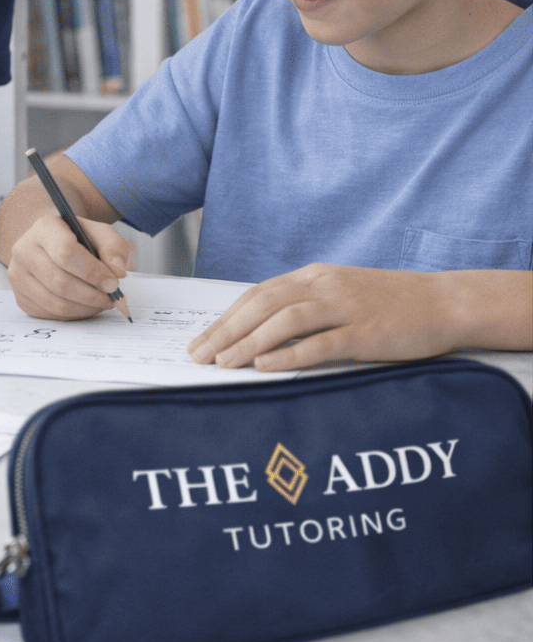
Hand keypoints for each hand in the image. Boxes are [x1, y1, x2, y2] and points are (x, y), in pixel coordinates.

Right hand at [6, 215, 133, 319]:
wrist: (50, 244)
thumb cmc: (76, 238)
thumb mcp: (99, 233)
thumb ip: (113, 247)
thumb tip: (117, 272)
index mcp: (44, 228)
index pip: (65, 253)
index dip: (92, 272)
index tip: (113, 283)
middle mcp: (24, 250)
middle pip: (60, 282)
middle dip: (92, 295)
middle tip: (112, 298)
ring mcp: (18, 276)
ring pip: (56, 304)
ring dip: (86, 308)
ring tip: (102, 302)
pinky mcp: (20, 297)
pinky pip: (50, 315)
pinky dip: (74, 315)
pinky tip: (86, 306)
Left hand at [187, 262, 452, 370]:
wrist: (442, 302)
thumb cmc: (390, 304)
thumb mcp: (341, 296)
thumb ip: (307, 308)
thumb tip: (261, 333)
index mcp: (314, 277)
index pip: (258, 295)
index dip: (226, 317)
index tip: (202, 340)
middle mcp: (324, 286)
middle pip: (263, 305)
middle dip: (226, 331)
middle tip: (199, 356)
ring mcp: (345, 307)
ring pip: (286, 320)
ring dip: (249, 341)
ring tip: (223, 362)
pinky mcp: (366, 330)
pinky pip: (321, 342)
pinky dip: (289, 353)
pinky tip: (265, 365)